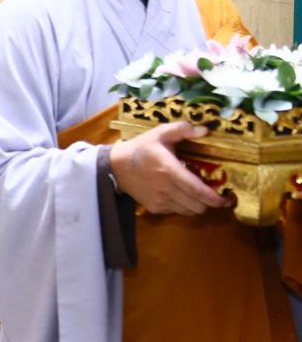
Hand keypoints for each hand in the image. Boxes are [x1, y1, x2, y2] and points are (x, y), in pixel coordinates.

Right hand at [110, 122, 231, 214]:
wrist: (116, 166)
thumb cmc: (140, 148)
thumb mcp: (159, 133)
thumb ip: (182, 130)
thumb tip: (205, 131)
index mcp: (170, 170)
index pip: (198, 191)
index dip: (215, 199)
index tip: (226, 199)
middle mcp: (166, 189)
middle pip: (198, 206)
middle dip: (209, 203)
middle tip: (214, 195)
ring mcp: (160, 200)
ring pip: (189, 211)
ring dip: (197, 205)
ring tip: (197, 195)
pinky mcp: (154, 207)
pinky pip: (176, 212)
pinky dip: (183, 206)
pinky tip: (179, 195)